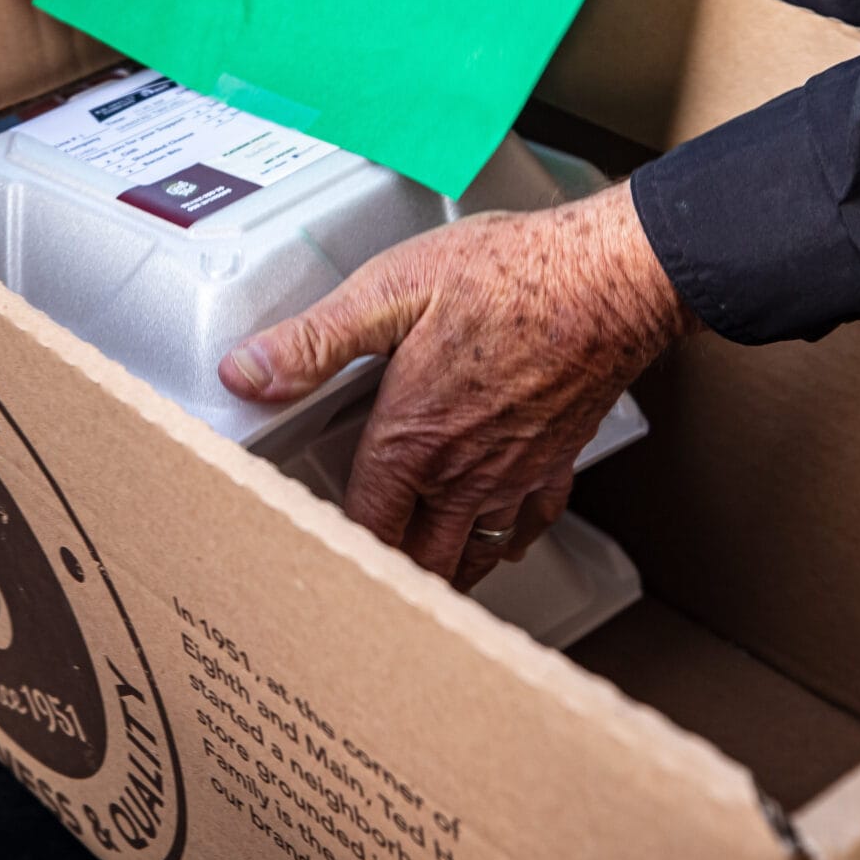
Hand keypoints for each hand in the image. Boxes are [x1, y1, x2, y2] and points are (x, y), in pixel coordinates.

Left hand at [218, 183, 698, 589]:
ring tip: (422, 572)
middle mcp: (465, 473)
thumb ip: (315, 340)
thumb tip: (248, 372)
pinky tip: (501, 537)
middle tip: (368, 582)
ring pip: (477, 555)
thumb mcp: (392, 289)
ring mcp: (517, 473)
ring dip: (447, 569)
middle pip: (423, 562)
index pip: (366, 526)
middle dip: (393, 578)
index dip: (338, 549)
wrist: (611, 281)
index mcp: (414, 440)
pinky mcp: (558, 458)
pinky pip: (530, 525)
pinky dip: (509, 542)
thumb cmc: (511, 277)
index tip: (319, 557)